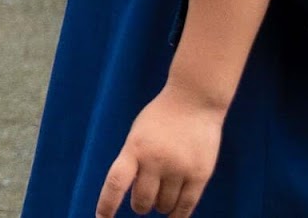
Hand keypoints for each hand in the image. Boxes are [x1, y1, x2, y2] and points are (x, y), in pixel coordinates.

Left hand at [95, 83, 223, 217]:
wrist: (194, 100)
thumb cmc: (161, 118)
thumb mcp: (138, 134)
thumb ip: (133, 162)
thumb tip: (130, 196)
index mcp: (135, 148)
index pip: (116, 183)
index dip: (107, 205)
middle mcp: (156, 160)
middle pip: (142, 201)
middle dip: (140, 204)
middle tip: (143, 198)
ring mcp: (179, 168)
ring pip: (163, 206)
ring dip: (159, 205)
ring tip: (162, 192)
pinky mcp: (200, 174)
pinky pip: (185, 207)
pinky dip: (177, 215)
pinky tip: (173, 214)